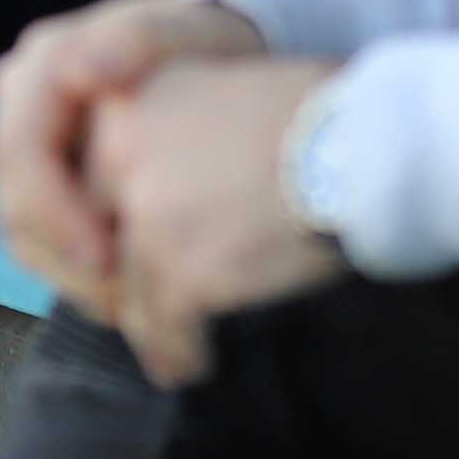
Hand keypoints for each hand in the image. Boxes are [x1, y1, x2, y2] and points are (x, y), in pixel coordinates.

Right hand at [0, 0, 266, 318]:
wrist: (213, 55)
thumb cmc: (199, 47)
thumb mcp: (180, 35)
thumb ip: (134, 41)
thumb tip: (76, 68)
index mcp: (40, 65)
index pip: (21, 155)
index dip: (56, 216)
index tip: (109, 262)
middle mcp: (19, 104)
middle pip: (14, 201)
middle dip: (64, 260)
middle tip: (123, 304)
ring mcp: (29, 143)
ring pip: (22, 230)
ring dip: (69, 278)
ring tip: (127, 308)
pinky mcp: (46, 178)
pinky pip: (42, 238)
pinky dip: (77, 273)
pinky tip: (123, 295)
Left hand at [89, 56, 346, 387]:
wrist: (369, 143)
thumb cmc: (317, 118)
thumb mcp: (218, 96)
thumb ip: (167, 138)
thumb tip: (137, 204)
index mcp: (125, 100)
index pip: (88, 178)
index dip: (110, 227)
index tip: (125, 258)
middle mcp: (119, 149)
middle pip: (95, 237)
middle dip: (119, 280)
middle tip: (140, 310)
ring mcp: (144, 210)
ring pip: (128, 290)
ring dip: (150, 325)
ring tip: (175, 347)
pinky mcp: (177, 266)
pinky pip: (161, 328)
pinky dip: (178, 351)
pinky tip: (195, 362)